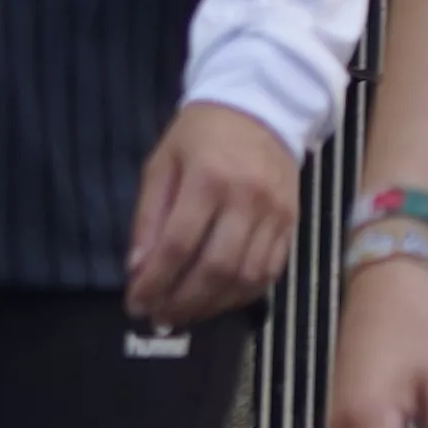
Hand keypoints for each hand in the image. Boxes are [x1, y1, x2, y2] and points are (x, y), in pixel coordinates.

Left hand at [123, 100, 302, 327]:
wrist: (262, 109)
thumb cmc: (201, 136)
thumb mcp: (162, 164)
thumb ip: (148, 216)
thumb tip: (138, 269)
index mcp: (208, 178)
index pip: (179, 244)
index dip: (155, 282)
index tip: (136, 304)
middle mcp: (247, 199)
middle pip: (215, 268)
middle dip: (182, 301)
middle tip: (159, 318)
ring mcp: (275, 214)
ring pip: (246, 277)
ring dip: (212, 305)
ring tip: (185, 314)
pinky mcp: (292, 223)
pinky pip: (270, 272)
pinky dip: (242, 295)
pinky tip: (218, 300)